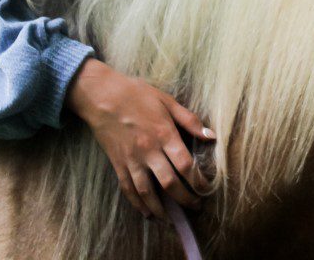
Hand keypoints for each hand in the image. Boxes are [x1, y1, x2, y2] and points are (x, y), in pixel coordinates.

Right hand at [65, 58, 214, 219]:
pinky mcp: (118, 163)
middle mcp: (149, 151)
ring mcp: (132, 159)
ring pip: (148, 192)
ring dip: (161, 209)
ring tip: (172, 219)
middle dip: (185, 199)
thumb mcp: (167, 101)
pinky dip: (137, 204)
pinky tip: (146, 213)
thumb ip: (189, 120)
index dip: (198, 181)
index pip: (186, 165)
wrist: (102, 95)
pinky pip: (128, 189)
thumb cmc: (137, 94)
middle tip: (196, 207)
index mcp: (164, 134)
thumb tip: (211, 135)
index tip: (207, 189)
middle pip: (169, 183)